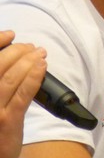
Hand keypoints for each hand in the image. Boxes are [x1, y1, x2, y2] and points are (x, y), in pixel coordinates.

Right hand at [0, 32, 46, 157]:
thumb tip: (12, 60)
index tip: (10, 34)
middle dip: (16, 51)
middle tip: (30, 47)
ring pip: (9, 78)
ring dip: (28, 61)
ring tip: (39, 53)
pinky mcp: (6, 122)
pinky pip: (23, 95)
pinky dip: (34, 77)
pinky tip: (42, 67)